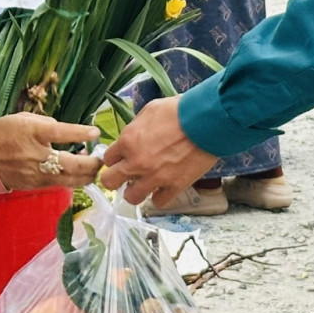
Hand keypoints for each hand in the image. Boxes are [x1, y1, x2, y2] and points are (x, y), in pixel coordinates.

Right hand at [0, 115, 104, 189]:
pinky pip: (60, 184)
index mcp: (32, 132)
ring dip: (86, 176)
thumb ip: (47, 124)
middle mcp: (36, 155)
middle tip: (101, 159)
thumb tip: (66, 131)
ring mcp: (36, 173)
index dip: (80, 133)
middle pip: (72, 164)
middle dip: (91, 164)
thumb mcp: (23, 119)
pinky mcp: (36, 185)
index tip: (96, 133)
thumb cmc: (3, 133)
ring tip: (94, 169)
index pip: (61, 133)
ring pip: (69, 179)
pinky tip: (80, 174)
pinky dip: (73, 180)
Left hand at [98, 98, 217, 204]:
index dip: (114, 159)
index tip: (121, 159)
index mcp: (128, 141)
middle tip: (125, 175)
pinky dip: (159, 197)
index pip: (107, 159)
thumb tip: (132, 136)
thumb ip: (136, 127)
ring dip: (135, 191)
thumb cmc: (179, 111)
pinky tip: (162, 189)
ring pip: (132, 197)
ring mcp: (155, 177)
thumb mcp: (150, 110)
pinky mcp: (174, 186)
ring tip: (143, 184)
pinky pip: (159, 202)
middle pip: (110, 181)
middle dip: (115, 179)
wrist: (205, 121)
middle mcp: (137, 162)